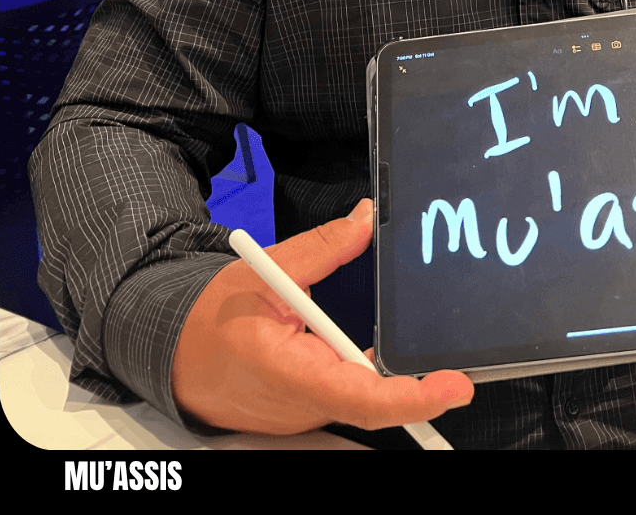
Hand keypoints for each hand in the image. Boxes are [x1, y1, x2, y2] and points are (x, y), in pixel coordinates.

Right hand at [171, 198, 474, 434]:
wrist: (180, 362)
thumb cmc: (215, 321)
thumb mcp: (265, 270)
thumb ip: (322, 248)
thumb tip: (367, 219)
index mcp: (289, 371)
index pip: (360, 396)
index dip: (413, 396)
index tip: (454, 385)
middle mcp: (303, 404)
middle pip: (372, 401)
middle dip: (417, 384)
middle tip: (455, 363)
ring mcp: (307, 414)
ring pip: (363, 401)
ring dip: (396, 381)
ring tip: (430, 363)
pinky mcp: (310, 411)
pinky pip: (350, 398)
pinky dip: (375, 381)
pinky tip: (395, 362)